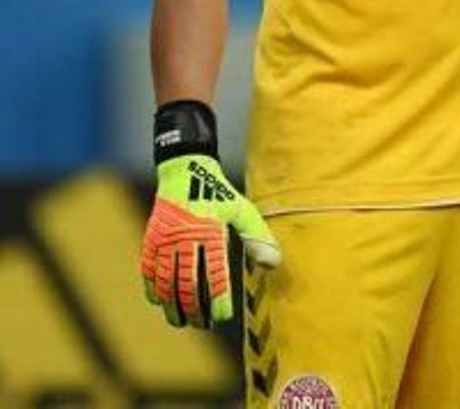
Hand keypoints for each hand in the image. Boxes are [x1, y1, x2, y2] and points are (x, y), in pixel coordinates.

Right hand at [139, 101, 280, 327]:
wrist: (185, 170)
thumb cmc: (219, 193)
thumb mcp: (242, 210)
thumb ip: (257, 237)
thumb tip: (274, 263)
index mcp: (210, 232)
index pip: (215, 274)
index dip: (218, 299)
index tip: (224, 317)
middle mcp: (185, 238)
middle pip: (188, 283)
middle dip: (196, 308)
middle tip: (205, 325)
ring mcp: (164, 239)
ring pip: (166, 281)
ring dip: (173, 304)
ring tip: (182, 322)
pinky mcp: (151, 239)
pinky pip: (148, 270)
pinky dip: (153, 288)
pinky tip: (160, 302)